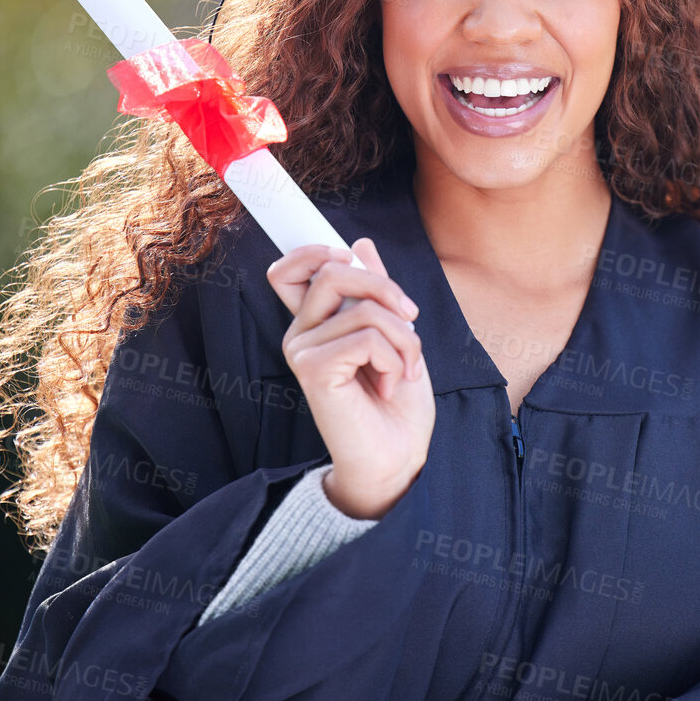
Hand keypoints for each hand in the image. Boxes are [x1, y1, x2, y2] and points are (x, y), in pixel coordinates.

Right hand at [266, 239, 434, 519]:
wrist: (397, 456)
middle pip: (331, 271)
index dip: (314, 250)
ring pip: (364, 308)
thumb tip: (360, 244)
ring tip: (405, 368)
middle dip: (384, 286)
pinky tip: (389, 384)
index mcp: (315, 324)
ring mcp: (302, 352)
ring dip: (404, 337)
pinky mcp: (313, 370)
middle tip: (411, 317)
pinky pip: (367, 337)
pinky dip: (395, 358)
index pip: (288, 270)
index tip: (349, 256)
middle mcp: (300, 334)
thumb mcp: (395, 334)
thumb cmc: (396, 402)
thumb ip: (374, 292)